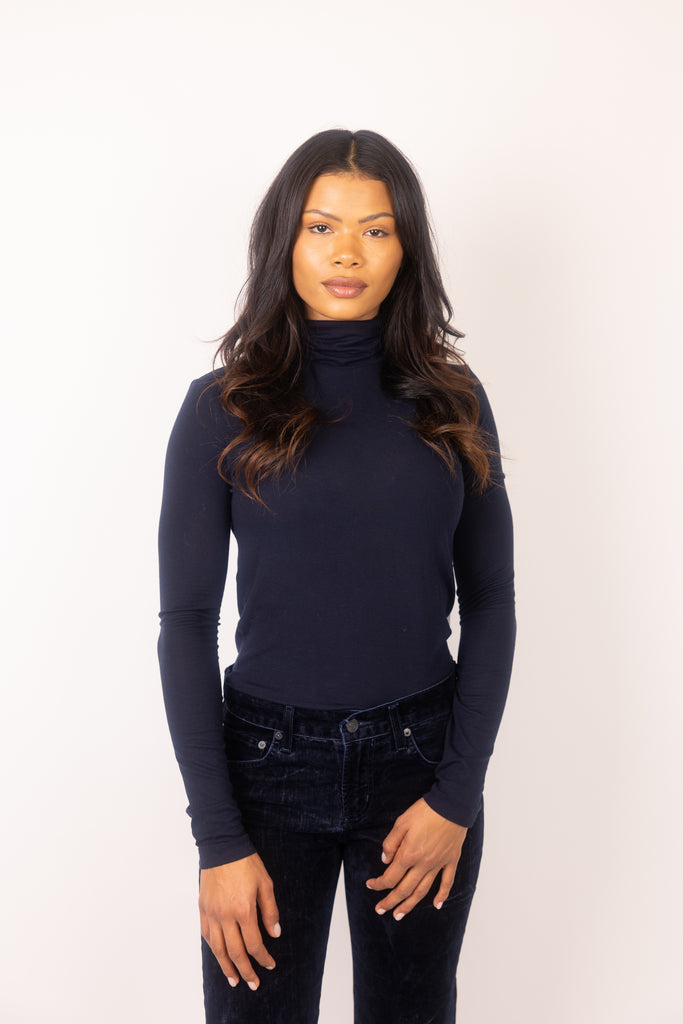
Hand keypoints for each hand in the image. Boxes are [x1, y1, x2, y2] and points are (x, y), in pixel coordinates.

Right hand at [199, 852, 280, 989]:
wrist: (222, 846)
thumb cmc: (246, 862)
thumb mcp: (266, 883)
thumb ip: (270, 911)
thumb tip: (275, 934)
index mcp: (244, 910)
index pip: (254, 943)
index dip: (263, 958)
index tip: (270, 965)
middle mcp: (225, 915)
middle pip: (235, 952)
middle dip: (246, 971)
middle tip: (253, 983)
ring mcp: (212, 913)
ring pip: (218, 948)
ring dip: (226, 967)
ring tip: (234, 980)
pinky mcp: (203, 908)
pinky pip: (207, 934)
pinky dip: (213, 949)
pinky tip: (219, 956)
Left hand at [365, 798, 466, 918]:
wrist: (451, 804)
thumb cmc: (425, 811)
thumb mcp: (401, 822)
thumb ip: (391, 843)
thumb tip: (385, 860)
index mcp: (409, 854)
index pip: (390, 877)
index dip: (378, 884)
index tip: (370, 885)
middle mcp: (423, 864)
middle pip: (404, 889)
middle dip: (390, 902)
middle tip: (380, 910)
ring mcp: (438, 864)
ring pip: (422, 891)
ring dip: (410, 905)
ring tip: (399, 915)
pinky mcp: (451, 860)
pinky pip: (447, 882)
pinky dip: (442, 896)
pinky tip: (437, 905)